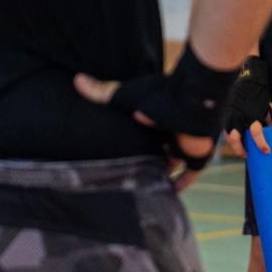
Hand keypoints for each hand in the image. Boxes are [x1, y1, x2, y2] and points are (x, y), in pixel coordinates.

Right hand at [74, 72, 215, 191]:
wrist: (191, 104)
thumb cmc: (159, 97)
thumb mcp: (125, 96)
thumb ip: (103, 92)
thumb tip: (76, 79)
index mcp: (155, 115)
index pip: (145, 130)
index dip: (136, 139)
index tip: (122, 147)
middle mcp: (170, 130)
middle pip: (158, 148)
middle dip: (148, 156)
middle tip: (130, 170)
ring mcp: (184, 145)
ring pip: (172, 161)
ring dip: (162, 170)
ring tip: (144, 183)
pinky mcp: (194, 158)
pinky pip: (187, 175)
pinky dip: (179, 184)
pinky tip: (167, 191)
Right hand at [221, 55, 271, 153]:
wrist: (247, 80)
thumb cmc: (260, 96)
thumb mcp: (270, 109)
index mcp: (253, 115)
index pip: (257, 134)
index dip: (262, 145)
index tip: (267, 151)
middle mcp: (240, 116)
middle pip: (236, 139)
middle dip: (241, 151)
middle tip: (248, 155)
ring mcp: (231, 116)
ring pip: (228, 136)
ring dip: (234, 146)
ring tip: (241, 151)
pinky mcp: (226, 114)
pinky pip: (225, 130)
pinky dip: (230, 137)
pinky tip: (235, 141)